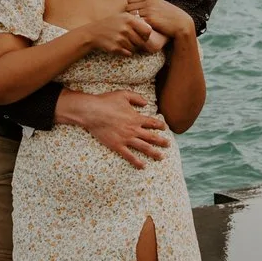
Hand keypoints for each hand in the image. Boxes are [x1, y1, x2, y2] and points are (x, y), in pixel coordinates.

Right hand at [54, 87, 169, 167]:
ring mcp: (126, 139)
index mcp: (136, 118)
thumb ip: (137, 98)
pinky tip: (143, 166)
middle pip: (152, 137)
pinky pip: (129, 156)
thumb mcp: (123, 94)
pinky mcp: (117, 146)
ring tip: (161, 157)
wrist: (92, 112)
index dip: (160, 125)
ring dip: (154, 152)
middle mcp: (134, 130)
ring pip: (144, 148)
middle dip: (161, 141)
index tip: (165, 128)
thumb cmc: (106, 102)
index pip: (152, 123)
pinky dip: (137, 162)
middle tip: (168, 145)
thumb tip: (146, 102)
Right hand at [75, 11, 166, 55]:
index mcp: (129, 19)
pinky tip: (120, 46)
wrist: (94, 32)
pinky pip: (128, 53)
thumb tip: (151, 26)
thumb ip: (136, 20)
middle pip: (142, 41)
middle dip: (139, 43)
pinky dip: (126, 51)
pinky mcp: (116, 48)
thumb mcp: (123, 16)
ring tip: (125, 42)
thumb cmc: (112, 23)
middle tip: (133, 40)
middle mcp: (125, 28)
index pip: (148, 30)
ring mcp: (120, 39)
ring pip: (135, 48)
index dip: (147, 35)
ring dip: (133, 47)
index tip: (143, 35)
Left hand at [126, 0, 194, 40]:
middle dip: (128, 15)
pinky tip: (137, 31)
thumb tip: (140, 6)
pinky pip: (135, 22)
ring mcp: (148, 10)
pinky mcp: (149, 20)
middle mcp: (148, 2)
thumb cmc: (171, 17)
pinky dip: (135, 27)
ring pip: (130, 15)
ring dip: (130, 22)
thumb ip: (150, 4)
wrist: (181, 24)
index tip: (133, 16)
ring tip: (133, 28)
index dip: (130, 8)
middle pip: (128, 7)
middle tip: (130, 23)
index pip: (130, 0)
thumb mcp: (160, 5)